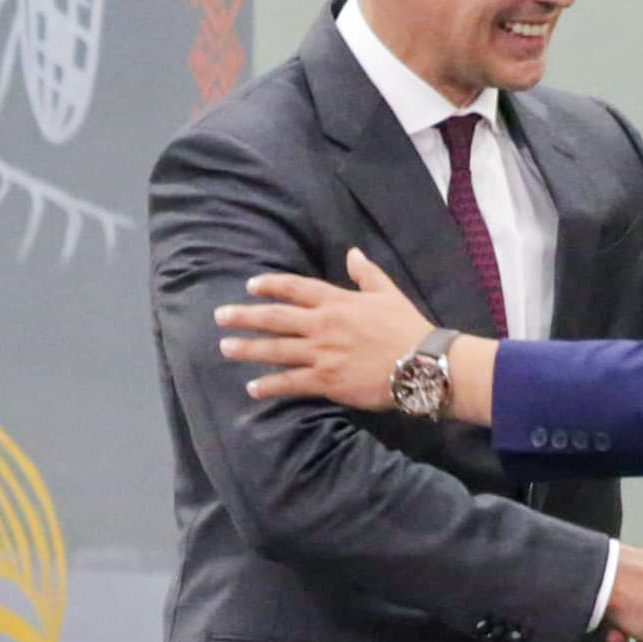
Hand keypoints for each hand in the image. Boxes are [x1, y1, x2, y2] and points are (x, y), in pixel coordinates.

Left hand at [221, 251, 443, 412]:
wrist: (422, 363)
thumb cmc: (408, 327)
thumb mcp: (387, 293)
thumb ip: (366, 273)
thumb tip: (353, 253)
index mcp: (337, 301)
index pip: (295, 288)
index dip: (270, 285)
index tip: (250, 285)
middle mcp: (323, 325)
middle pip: (275, 317)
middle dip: (244, 316)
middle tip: (220, 317)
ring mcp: (322, 353)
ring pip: (276, 350)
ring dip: (248, 349)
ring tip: (225, 348)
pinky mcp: (327, 381)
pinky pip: (291, 383)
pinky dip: (270, 386)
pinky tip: (253, 388)